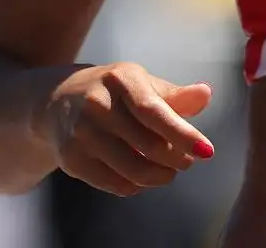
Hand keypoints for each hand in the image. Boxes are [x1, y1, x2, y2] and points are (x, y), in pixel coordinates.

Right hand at [42, 61, 215, 196]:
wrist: (57, 101)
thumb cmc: (114, 92)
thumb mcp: (141, 84)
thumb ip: (174, 95)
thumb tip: (205, 95)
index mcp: (121, 79)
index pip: (154, 111)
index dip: (182, 134)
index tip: (207, 151)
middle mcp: (97, 104)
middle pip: (148, 145)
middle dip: (176, 159)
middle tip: (188, 161)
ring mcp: (81, 133)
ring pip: (133, 170)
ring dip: (160, 177)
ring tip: (169, 171)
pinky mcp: (71, 159)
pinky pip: (116, 184)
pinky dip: (137, 185)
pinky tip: (142, 177)